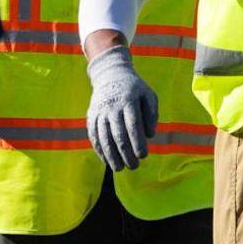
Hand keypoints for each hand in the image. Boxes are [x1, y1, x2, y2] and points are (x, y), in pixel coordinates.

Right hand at [85, 46, 157, 170]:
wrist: (110, 75)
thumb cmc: (135, 89)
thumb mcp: (149, 96)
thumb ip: (152, 114)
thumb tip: (150, 135)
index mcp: (128, 101)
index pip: (133, 126)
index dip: (138, 142)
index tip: (143, 156)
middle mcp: (112, 107)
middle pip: (118, 134)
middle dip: (126, 153)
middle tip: (134, 166)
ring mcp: (99, 112)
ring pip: (104, 137)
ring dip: (111, 155)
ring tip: (120, 169)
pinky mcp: (91, 116)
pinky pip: (94, 136)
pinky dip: (100, 150)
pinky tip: (107, 161)